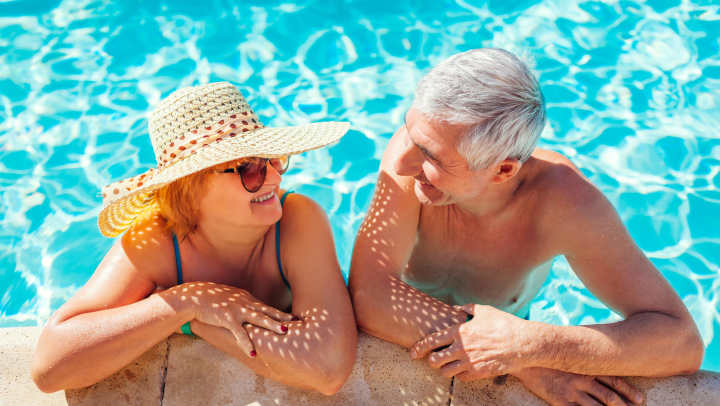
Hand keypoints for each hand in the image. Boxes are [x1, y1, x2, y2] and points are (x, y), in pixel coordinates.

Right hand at [167, 282, 292, 355]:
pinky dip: (246, 343)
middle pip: (267, 310)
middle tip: (296, 322)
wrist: (195, 297)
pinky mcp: (227, 319)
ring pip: (258, 318)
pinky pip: (239, 333)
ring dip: (272, 324)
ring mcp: (237, 310)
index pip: (266, 307)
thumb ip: (241, 304)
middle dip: (282, 316)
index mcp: (246, 299)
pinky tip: (252, 353)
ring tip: (283, 332)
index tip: (292, 318)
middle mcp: (245, 303)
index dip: (279, 313)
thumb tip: (251, 311)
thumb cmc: (211, 299)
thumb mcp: (230, 298)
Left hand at [409, 304, 529, 379]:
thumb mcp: (484, 311)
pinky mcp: (479, 373)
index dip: (419, 347)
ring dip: (443, 369)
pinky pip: (460, 378)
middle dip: (431, 360)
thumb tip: (454, 309)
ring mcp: (470, 362)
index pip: (432, 341)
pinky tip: (461, 369)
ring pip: (445, 372)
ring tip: (445, 365)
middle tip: (432, 359)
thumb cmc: (504, 324)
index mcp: (460, 332)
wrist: (522, 343)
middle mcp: (462, 348)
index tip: (413, 352)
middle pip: (435, 360)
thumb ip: (466, 309)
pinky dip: (459, 374)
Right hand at [514, 367, 643, 405]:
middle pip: (609, 396)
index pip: (614, 380)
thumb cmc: (548, 356)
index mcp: (586, 368)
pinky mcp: (560, 402)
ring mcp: (571, 392)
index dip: (629, 391)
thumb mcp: (569, 354)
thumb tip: (597, 355)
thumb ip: (583, 357)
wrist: (526, 360)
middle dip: (623, 405)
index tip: (640, 399)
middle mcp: (582, 380)